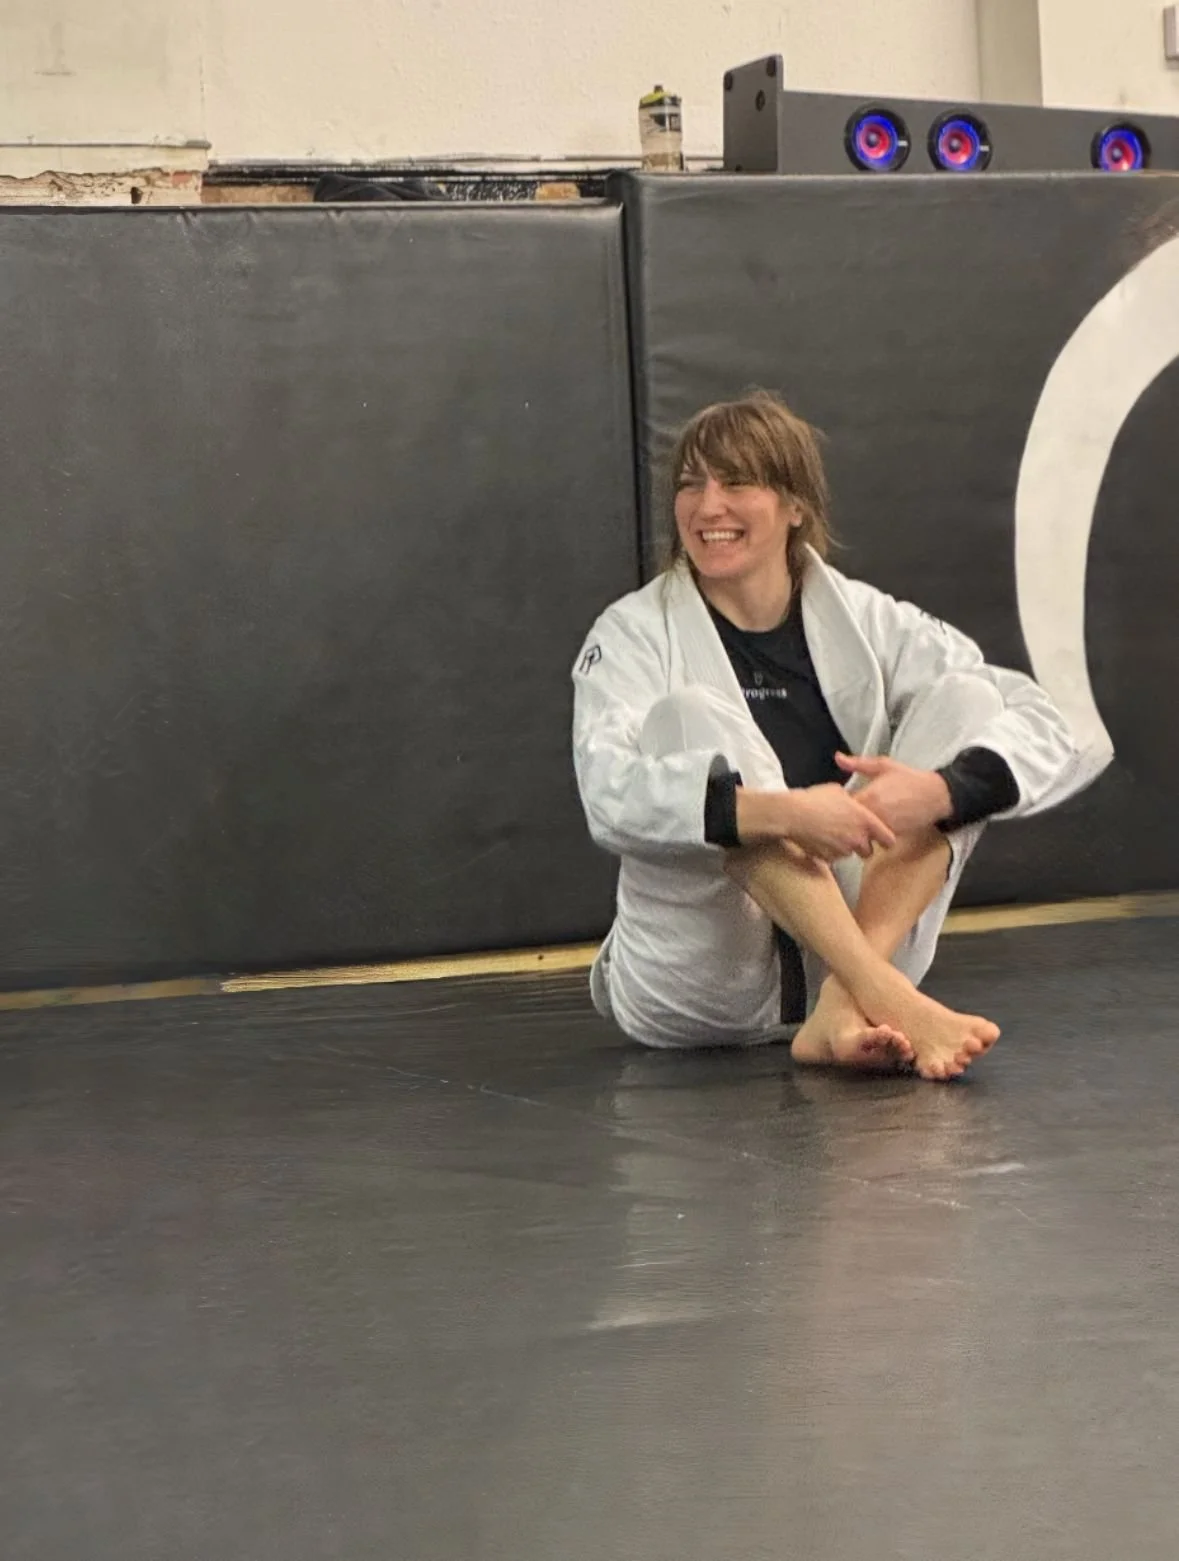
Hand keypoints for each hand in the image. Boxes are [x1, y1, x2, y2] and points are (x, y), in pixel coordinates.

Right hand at [778, 784, 896, 861]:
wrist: (793, 814)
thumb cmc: (815, 800)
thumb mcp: (838, 791)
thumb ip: (852, 801)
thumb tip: (851, 802)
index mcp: (865, 820)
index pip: (889, 840)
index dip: (886, 840)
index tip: (883, 839)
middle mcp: (857, 838)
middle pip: (869, 852)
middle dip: (863, 847)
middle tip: (852, 836)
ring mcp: (842, 850)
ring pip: (850, 854)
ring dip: (845, 848)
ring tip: (830, 834)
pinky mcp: (828, 858)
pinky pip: (833, 857)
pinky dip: (829, 851)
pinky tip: (820, 839)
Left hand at [835, 753, 952, 834]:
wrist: (936, 795)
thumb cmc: (909, 778)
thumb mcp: (883, 766)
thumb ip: (858, 763)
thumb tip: (838, 757)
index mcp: (869, 796)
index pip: (842, 806)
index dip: (838, 805)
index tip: (838, 801)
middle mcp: (875, 814)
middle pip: (849, 823)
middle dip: (845, 819)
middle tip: (844, 813)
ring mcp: (884, 827)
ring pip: (861, 834)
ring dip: (857, 829)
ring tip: (858, 820)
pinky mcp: (893, 836)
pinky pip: (874, 839)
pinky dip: (870, 835)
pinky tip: (871, 826)